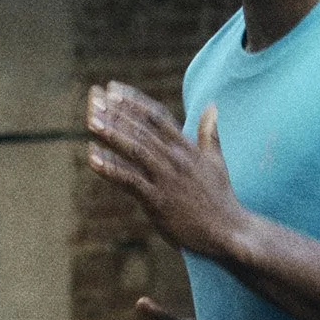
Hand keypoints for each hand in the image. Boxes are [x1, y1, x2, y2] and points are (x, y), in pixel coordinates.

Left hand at [86, 85, 246, 262]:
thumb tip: (212, 106)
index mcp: (187, 147)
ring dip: (112, 134)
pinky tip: (93, 158)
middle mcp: (176, 158)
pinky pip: (130, 181)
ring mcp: (167, 179)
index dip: (133, 101)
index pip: (157, 116)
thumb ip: (210, 133)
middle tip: (93, 97)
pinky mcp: (159, 201)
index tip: (113, 88)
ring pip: (135, 150)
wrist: (228, 231)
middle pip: (142, 129)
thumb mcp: (216, 160)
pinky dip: (111, 169)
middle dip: (116, 112)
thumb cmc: (221, 198)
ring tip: (91, 120)